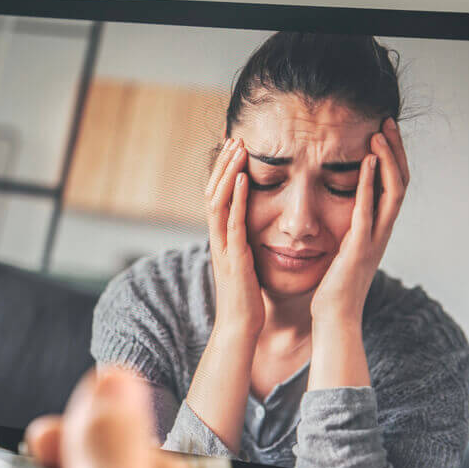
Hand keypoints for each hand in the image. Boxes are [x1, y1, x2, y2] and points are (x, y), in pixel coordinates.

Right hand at [206, 137, 264, 345]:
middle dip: (224, 164)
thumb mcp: (246, 267)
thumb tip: (254, 236)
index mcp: (222, 240)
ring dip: (228, 173)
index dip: (224, 173)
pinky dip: (237, 198)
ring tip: (238, 148)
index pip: (219, 198)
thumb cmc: (247, 302)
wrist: (240, 329)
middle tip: (234, 138)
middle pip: (214, 192)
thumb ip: (246, 248)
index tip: (235, 150)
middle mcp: (218, 239)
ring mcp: (223, 246)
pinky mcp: (234, 256)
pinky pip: (232, 221)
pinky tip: (244, 179)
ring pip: (219, 201)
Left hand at [310, 119, 410, 327]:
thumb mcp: (343, 251)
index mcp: (378, 231)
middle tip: (387, 122)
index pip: (393, 187)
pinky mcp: (359, 248)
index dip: (393, 159)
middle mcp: (382, 232)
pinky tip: (366, 161)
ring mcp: (374, 240)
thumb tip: (342, 211)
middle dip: (396, 151)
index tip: (383, 131)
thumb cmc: (334, 288)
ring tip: (380, 132)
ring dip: (388, 160)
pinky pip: (368, 210)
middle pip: (400, 183)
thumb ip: (348, 230)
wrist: (334, 319)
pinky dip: (369, 184)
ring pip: (392, 192)